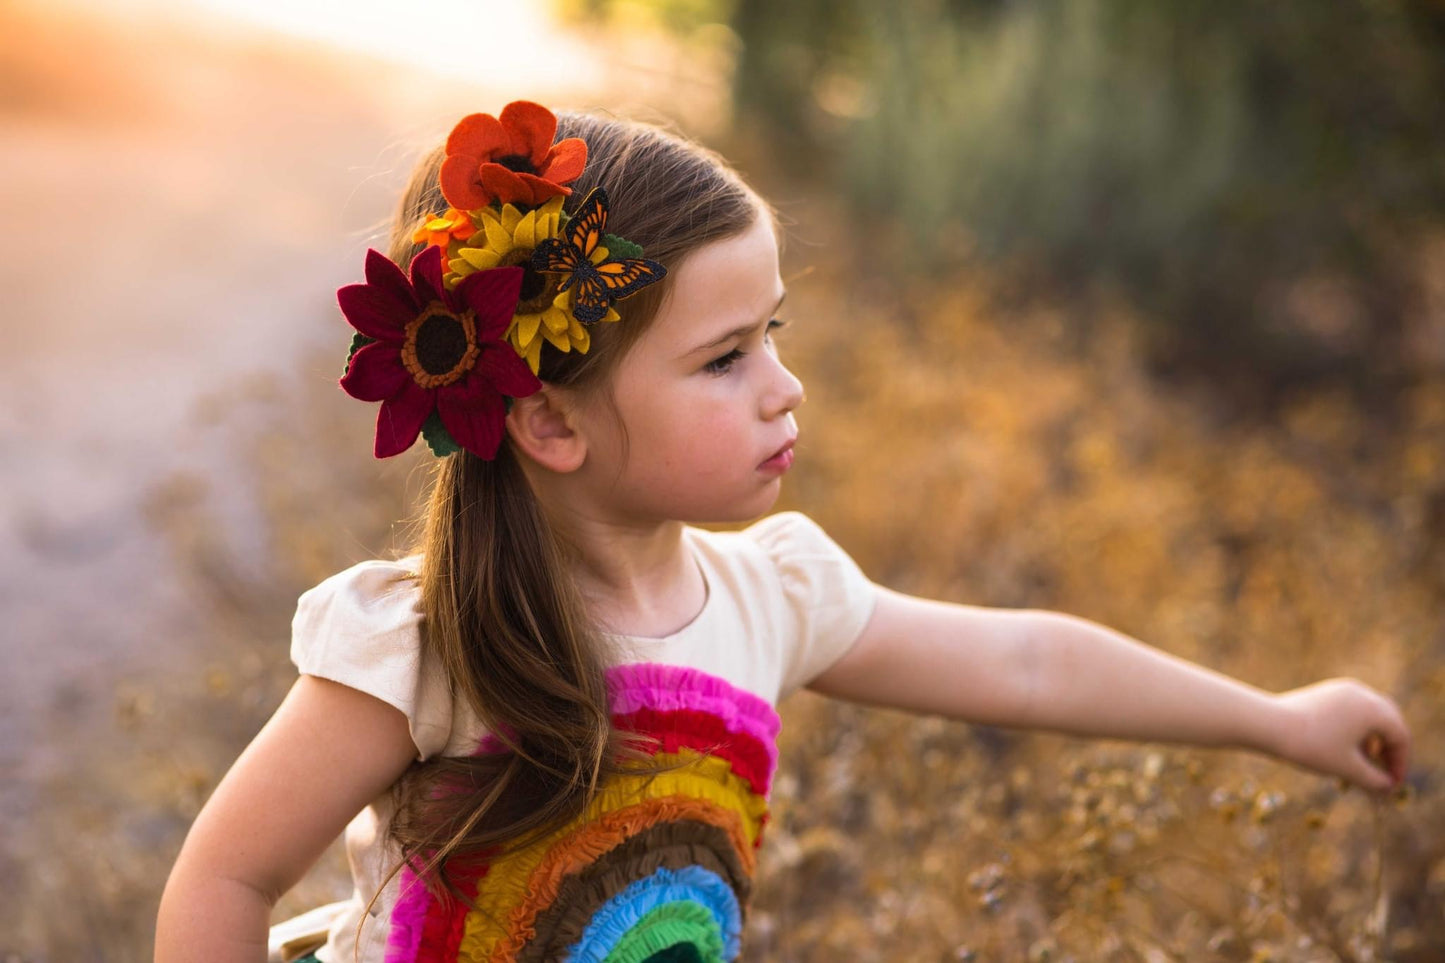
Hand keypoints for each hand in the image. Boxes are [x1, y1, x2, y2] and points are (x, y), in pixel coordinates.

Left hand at [1271, 677, 1410, 793]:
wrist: (1266, 723)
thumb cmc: (1310, 746)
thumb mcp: (1346, 768)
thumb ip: (1374, 780)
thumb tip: (1388, 788)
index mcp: (1373, 708)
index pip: (1400, 736)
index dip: (1400, 763)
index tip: (1392, 785)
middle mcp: (1361, 693)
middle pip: (1388, 723)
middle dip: (1388, 751)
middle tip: (1383, 774)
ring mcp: (1342, 689)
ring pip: (1368, 717)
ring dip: (1370, 742)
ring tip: (1360, 766)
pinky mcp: (1325, 693)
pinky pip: (1350, 712)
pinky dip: (1353, 732)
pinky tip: (1342, 751)